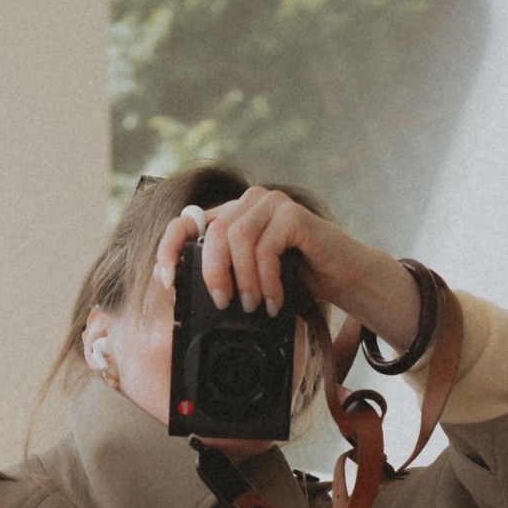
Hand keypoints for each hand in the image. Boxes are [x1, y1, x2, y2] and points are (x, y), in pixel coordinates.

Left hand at [153, 185, 422, 355]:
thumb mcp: (252, 278)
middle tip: (224, 303)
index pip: (187, 220)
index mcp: (232, 216)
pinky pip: (266, 247)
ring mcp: (271, 204)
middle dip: (213, 273)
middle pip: (213, 232)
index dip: (169, 247)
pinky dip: (266, 279)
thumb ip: (224, 274)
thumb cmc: (297, 280)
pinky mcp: (292, 215)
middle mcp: (249, 202)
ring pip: (237, 238)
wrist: (342, 277)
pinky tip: (274, 300)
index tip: (164, 279)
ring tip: (253, 305)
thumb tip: (183, 292)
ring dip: (243, 279)